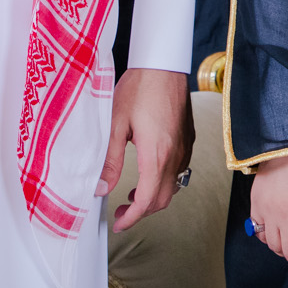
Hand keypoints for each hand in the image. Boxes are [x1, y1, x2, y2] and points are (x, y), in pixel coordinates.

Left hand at [97, 68, 191, 231]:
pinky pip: (179, 170)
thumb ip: (109, 159)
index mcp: (156, 154)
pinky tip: (149, 171)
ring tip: (132, 195)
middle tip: (121, 212)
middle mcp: (175, 155)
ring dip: (154, 197)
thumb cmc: (139, 88)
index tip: (119, 223)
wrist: (164, 64)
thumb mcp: (115, 124)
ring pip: (174, 186)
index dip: (132, 217)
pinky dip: (164, 181)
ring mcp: (185, 147)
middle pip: (163, 199)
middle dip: (142, 211)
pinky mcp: (188, 138)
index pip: (148, 200)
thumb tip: (100, 188)